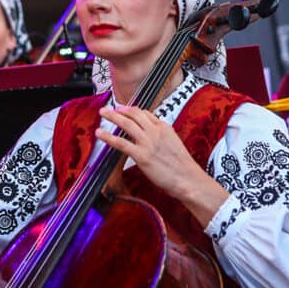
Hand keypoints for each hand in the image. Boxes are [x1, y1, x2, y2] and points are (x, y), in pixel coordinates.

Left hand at [95, 106, 227, 225]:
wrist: (188, 178)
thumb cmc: (182, 166)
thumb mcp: (174, 143)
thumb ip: (161, 137)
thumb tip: (151, 138)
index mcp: (164, 127)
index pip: (145, 113)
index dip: (132, 111)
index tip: (124, 110)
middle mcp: (155, 131)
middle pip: (134, 114)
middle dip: (120, 109)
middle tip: (110, 109)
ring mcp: (147, 142)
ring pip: (126, 123)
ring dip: (112, 116)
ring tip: (102, 113)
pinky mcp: (141, 155)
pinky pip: (121, 142)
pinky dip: (108, 136)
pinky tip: (100, 133)